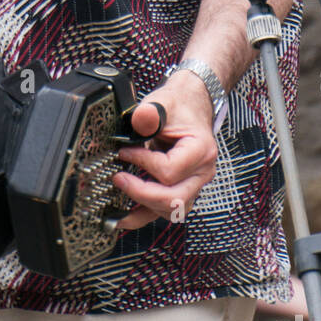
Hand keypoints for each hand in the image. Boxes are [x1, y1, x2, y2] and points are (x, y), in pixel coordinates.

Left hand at [112, 73, 217, 230]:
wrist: (191, 106)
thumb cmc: (179, 106)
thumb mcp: (164, 103)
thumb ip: (150, 113)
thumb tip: (138, 123)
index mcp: (201, 151)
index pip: (170, 171)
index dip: (142, 163)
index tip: (123, 152)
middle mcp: (202, 173)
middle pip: (174, 199)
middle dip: (142, 193)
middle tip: (118, 179)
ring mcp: (195, 184)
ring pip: (173, 211)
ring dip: (144, 209)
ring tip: (117, 208)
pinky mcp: (184, 189)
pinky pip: (168, 209)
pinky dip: (147, 214)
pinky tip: (126, 217)